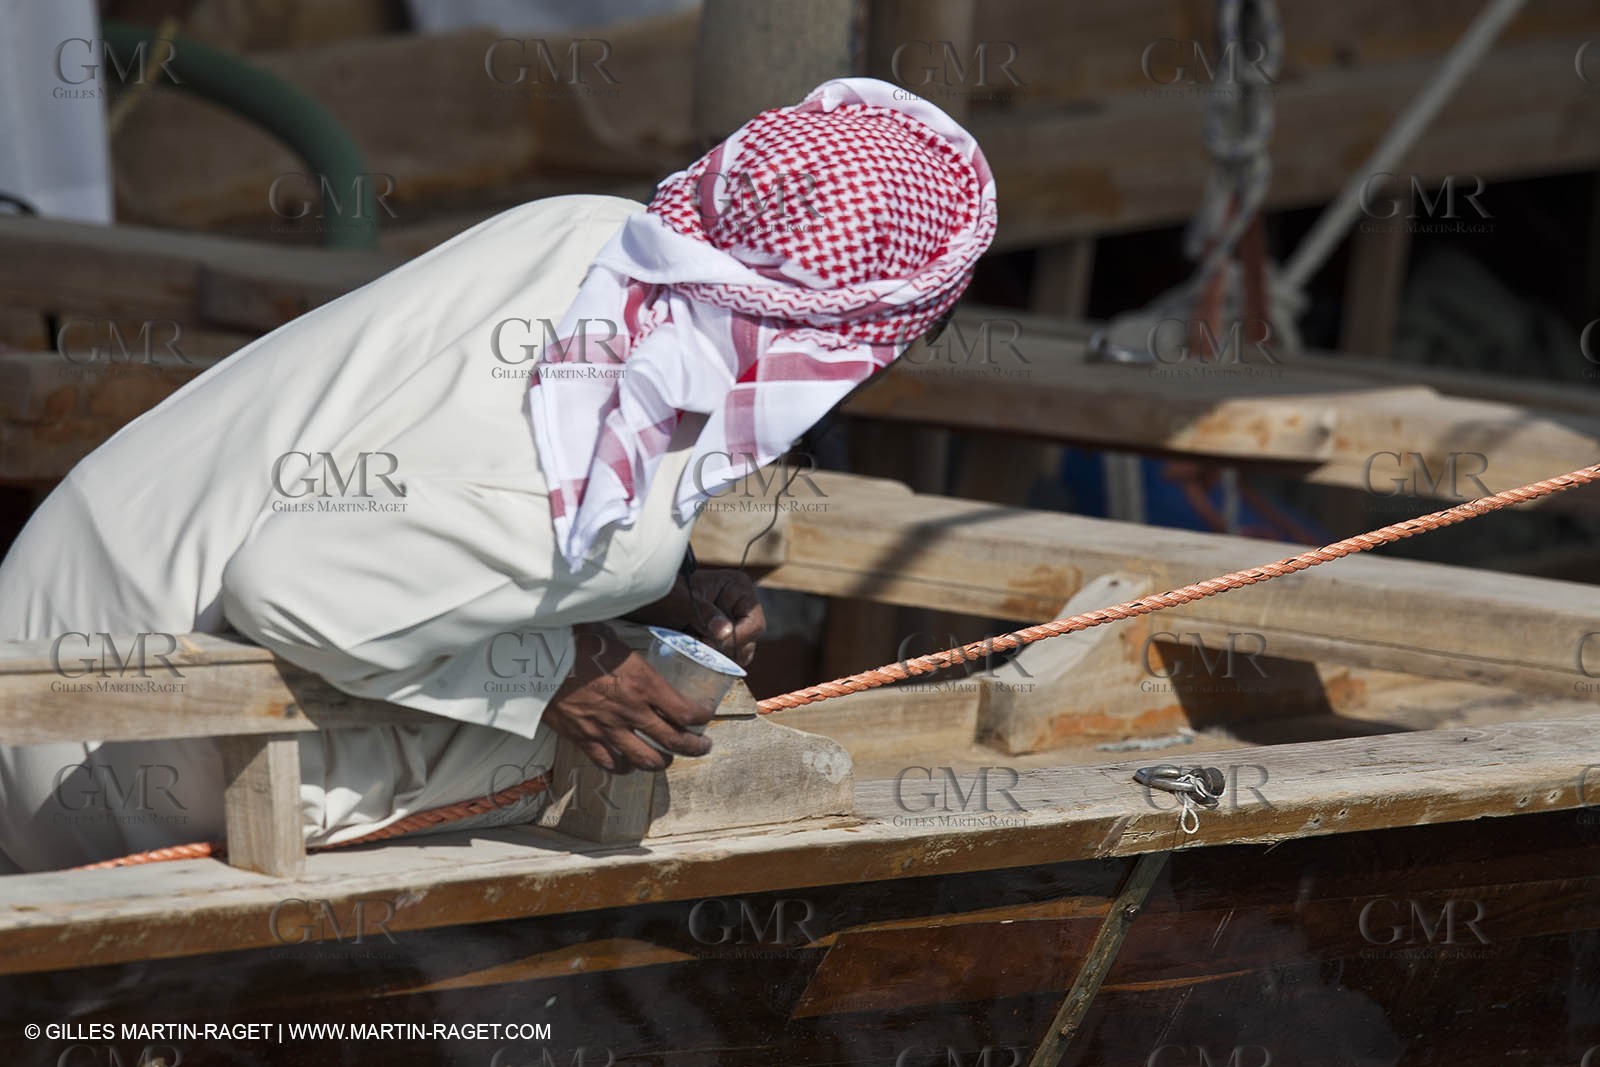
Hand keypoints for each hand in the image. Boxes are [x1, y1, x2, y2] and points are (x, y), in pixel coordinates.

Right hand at [543, 622, 714, 773]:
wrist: (537, 657)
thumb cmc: (577, 639)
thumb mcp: (618, 640)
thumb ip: (635, 655)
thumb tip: (646, 650)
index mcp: (644, 683)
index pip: (686, 711)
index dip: (702, 716)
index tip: (706, 715)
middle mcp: (632, 711)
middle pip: (674, 741)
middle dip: (695, 746)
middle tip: (702, 746)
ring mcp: (608, 729)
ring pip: (646, 760)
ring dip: (662, 762)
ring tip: (667, 759)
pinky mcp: (585, 740)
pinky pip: (611, 764)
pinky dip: (624, 767)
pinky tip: (629, 764)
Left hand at [625, 568, 765, 666]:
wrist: (647, 600)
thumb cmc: (663, 593)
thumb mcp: (680, 600)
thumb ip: (702, 614)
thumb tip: (725, 631)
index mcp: (738, 587)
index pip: (754, 623)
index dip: (736, 638)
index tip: (709, 643)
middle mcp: (741, 605)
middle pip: (749, 641)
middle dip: (724, 649)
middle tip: (697, 645)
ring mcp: (734, 623)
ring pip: (740, 653)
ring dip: (717, 657)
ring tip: (693, 645)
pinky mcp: (724, 639)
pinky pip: (728, 658)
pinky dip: (713, 660)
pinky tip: (694, 650)